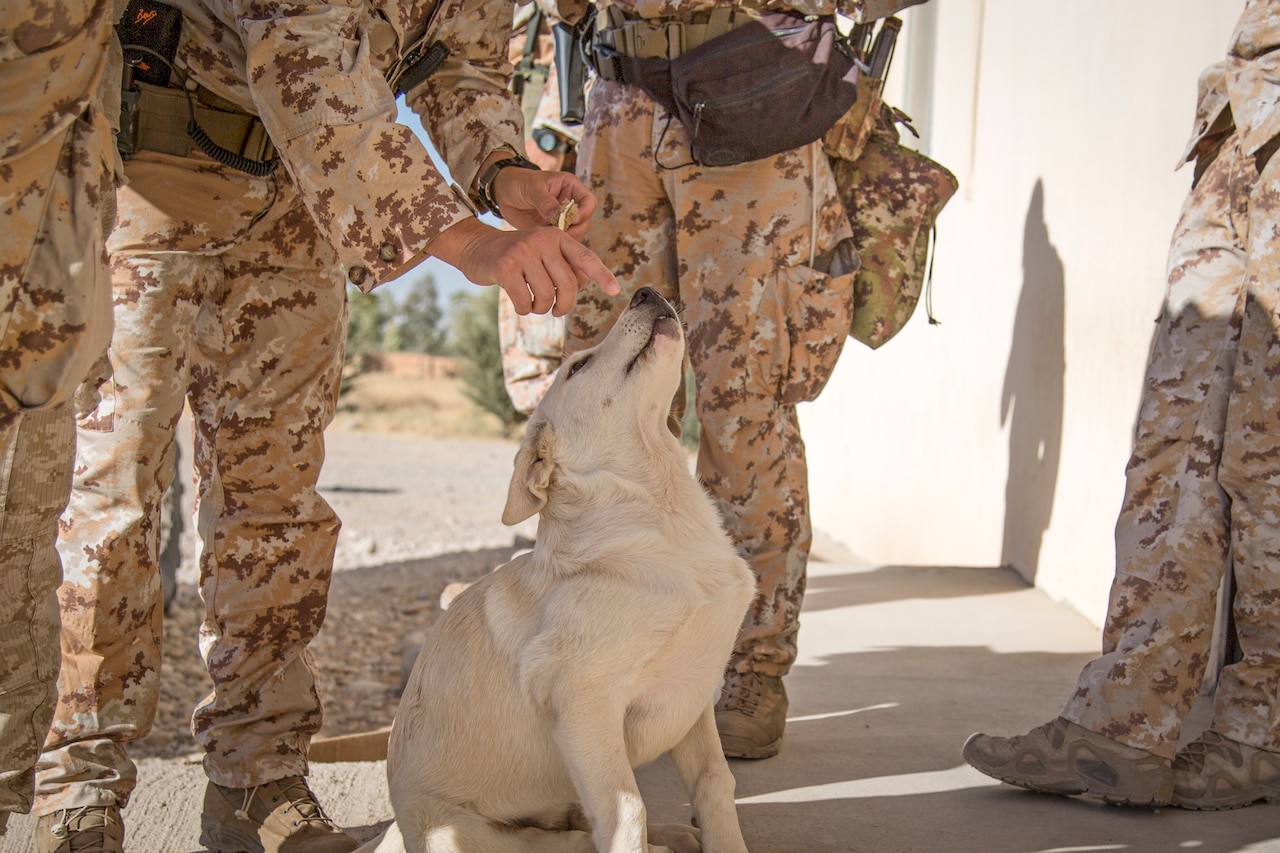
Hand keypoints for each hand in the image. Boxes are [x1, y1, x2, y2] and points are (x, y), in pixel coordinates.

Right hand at [425, 217, 619, 315]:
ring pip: (546, 295)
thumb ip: (562, 266)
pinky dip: (524, 309)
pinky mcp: (506, 266)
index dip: (601, 275)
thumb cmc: (515, 256)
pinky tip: (519, 303)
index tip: (614, 290)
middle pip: (567, 284)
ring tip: (534, 305)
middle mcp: (542, 240)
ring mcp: (523, 251)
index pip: (585, 257)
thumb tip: (582, 285)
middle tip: (556, 311)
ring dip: (541, 308)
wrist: (477, 247)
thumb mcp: (542, 254)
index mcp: (557, 236)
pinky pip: (525, 301)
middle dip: (564, 304)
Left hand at [490, 163, 596, 241]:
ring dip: (565, 239)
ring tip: (548, 239)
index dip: (583, 213)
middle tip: (557, 234)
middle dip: (574, 230)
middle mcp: (570, 203)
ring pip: (575, 234)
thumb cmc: (519, 182)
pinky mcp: (552, 230)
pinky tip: (544, 245)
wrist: (503, 192)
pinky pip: (561, 241)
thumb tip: (557, 216)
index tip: (569, 220)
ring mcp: (562, 218)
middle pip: (584, 222)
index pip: (589, 202)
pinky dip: (556, 245)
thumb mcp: (531, 188)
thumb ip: (545, 201)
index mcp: (571, 187)